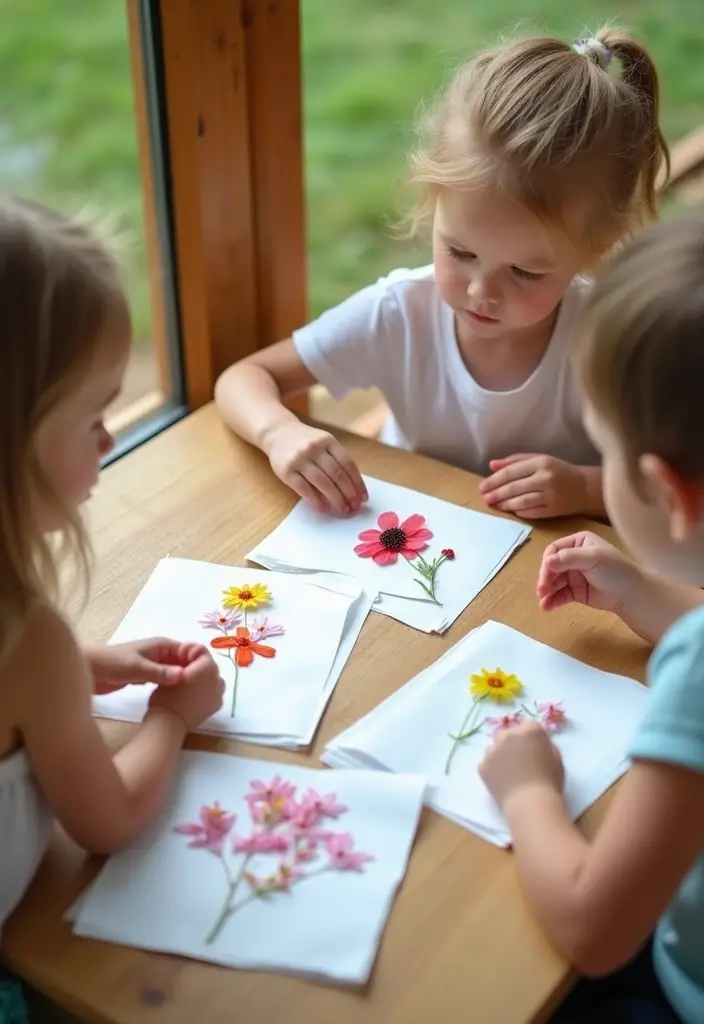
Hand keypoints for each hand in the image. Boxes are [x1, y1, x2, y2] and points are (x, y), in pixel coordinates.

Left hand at [86, 639, 212, 694]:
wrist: (88, 669)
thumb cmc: (112, 663)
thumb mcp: (137, 668)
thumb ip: (160, 673)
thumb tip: (184, 676)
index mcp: (162, 645)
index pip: (189, 651)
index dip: (199, 662)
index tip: (208, 678)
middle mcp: (160, 653)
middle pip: (184, 662)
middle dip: (193, 673)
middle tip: (204, 689)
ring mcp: (153, 665)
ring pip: (174, 672)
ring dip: (182, 681)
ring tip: (194, 695)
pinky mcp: (145, 677)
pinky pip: (164, 680)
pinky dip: (171, 686)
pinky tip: (177, 697)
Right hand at [148, 649, 224, 731]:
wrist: (169, 723)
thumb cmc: (166, 695)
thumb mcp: (170, 671)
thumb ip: (183, 661)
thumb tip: (186, 658)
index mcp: (207, 666)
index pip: (200, 651)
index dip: (188, 652)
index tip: (177, 658)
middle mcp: (218, 677)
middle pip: (208, 664)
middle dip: (196, 665)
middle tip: (180, 670)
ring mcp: (219, 693)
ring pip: (212, 678)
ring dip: (202, 677)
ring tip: (187, 683)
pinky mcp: (217, 705)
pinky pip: (213, 691)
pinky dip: (206, 690)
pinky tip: (193, 695)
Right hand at [265, 421, 367, 514]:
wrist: (277, 433)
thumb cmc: (306, 442)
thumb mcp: (323, 443)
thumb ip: (336, 460)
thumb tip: (353, 488)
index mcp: (328, 441)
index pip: (348, 464)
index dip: (357, 482)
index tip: (363, 497)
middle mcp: (314, 448)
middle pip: (336, 474)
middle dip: (348, 493)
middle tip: (355, 507)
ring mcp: (299, 459)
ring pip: (322, 482)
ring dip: (335, 498)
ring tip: (343, 509)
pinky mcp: (286, 471)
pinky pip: (303, 488)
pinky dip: (315, 500)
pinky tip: (323, 508)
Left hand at [478, 721, 563, 810]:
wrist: (530, 804)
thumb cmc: (549, 783)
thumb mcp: (557, 760)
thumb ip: (547, 746)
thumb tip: (538, 745)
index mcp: (530, 730)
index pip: (530, 727)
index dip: (534, 739)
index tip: (537, 751)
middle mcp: (508, 735)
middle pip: (510, 734)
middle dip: (515, 744)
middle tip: (522, 761)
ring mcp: (492, 749)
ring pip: (496, 747)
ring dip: (502, 754)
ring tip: (511, 772)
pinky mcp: (482, 765)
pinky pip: (487, 763)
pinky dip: (493, 769)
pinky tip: (502, 781)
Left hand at [480, 454, 587, 518]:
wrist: (584, 487)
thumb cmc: (558, 471)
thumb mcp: (539, 459)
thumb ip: (515, 461)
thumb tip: (491, 465)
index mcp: (541, 462)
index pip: (511, 472)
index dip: (494, 480)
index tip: (482, 486)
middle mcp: (545, 478)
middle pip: (514, 487)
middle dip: (496, 493)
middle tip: (485, 498)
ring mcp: (550, 495)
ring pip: (521, 501)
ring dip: (505, 504)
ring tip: (495, 505)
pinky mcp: (553, 509)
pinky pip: (531, 512)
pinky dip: (519, 511)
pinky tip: (511, 510)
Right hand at [536, 531, 643, 614]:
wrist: (634, 595)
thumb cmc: (616, 570)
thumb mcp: (593, 558)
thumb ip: (569, 558)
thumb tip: (546, 562)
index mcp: (579, 543)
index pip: (555, 550)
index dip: (548, 562)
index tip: (546, 574)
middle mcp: (574, 557)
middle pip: (551, 566)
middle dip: (545, 578)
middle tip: (542, 590)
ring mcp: (574, 575)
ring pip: (553, 582)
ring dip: (546, 591)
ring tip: (543, 601)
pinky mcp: (575, 592)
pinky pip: (559, 595)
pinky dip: (551, 600)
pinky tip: (546, 607)